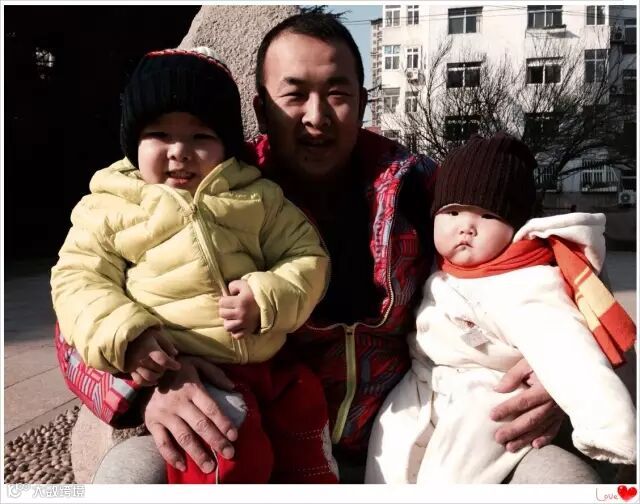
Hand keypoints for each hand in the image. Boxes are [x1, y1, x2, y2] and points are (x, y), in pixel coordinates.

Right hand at [125, 327, 180, 385]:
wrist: (125, 337)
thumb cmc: (144, 335)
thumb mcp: (157, 335)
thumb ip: (167, 344)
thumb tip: (175, 354)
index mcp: (149, 348)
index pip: (163, 360)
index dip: (172, 364)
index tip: (178, 366)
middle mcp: (142, 359)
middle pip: (158, 369)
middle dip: (165, 369)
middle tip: (167, 366)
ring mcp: (135, 366)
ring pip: (149, 377)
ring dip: (158, 377)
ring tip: (160, 372)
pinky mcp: (130, 370)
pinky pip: (139, 381)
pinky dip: (147, 383)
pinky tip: (153, 380)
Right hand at [144, 355, 237, 472]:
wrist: (148, 369)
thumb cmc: (180, 370)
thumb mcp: (199, 363)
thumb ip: (216, 374)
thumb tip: (232, 387)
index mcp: (192, 388)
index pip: (211, 408)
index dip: (223, 423)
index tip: (234, 436)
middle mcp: (178, 402)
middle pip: (200, 425)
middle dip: (216, 441)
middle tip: (229, 454)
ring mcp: (164, 413)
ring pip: (183, 437)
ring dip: (197, 454)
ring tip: (209, 467)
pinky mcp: (152, 422)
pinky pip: (162, 443)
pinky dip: (171, 456)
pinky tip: (183, 466)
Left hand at [218, 279, 259, 338]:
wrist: (270, 302)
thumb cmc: (255, 292)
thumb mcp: (244, 284)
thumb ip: (232, 286)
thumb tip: (225, 292)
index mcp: (240, 301)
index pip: (221, 302)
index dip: (224, 300)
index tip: (230, 299)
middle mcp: (242, 314)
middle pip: (222, 314)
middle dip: (225, 309)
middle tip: (231, 307)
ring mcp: (245, 324)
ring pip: (227, 327)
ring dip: (228, 321)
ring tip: (233, 317)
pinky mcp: (249, 330)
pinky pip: (236, 335)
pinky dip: (235, 331)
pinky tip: (238, 325)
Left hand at [490, 358, 563, 452]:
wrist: (571, 364)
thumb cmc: (545, 360)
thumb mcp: (528, 362)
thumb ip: (513, 376)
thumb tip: (498, 389)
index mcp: (545, 388)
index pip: (523, 401)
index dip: (507, 409)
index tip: (492, 416)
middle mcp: (553, 402)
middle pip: (531, 419)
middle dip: (514, 430)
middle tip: (498, 438)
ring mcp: (559, 410)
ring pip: (541, 427)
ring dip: (525, 438)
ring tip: (510, 447)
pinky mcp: (563, 414)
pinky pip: (554, 428)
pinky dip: (545, 438)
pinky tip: (534, 445)